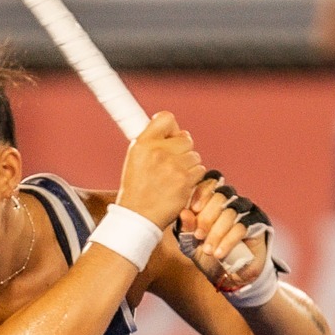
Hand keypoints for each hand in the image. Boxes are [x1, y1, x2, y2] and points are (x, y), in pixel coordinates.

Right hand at [117, 112, 206, 229]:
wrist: (138, 216)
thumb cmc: (137, 189)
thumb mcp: (135, 158)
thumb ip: (152, 142)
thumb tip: (176, 131)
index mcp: (142, 143)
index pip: (166, 118)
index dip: (172, 128)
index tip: (171, 136)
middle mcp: (157, 151)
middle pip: (185, 138)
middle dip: (182, 150)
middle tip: (171, 164)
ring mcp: (172, 166)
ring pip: (194, 155)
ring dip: (188, 165)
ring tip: (173, 178)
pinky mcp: (185, 180)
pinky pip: (200, 170)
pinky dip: (193, 178)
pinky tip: (180, 186)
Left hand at [180, 178, 267, 287]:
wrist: (230, 275)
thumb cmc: (208, 255)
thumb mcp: (192, 244)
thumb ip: (186, 229)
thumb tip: (184, 213)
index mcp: (213, 200)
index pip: (210, 182)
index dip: (202, 191)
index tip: (194, 209)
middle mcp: (231, 201)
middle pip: (220, 196)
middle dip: (207, 217)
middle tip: (199, 236)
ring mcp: (246, 211)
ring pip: (231, 211)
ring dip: (217, 231)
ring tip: (208, 250)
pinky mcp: (257, 224)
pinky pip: (242, 227)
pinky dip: (228, 241)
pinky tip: (219, 253)